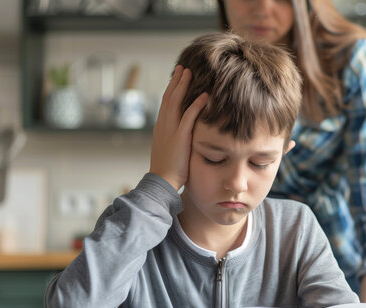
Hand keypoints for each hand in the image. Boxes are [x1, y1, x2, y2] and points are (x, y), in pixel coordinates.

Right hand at [150, 65, 208, 189]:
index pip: (166, 103)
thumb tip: (184, 136)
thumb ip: (176, 139)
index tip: (178, 78)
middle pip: (169, 97)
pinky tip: (204, 96)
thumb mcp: (171, 150)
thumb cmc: (168, 170)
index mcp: (161, 128)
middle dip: (176, 81)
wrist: (162, 181)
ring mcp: (170, 130)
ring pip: (176, 102)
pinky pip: (188, 117)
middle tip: (183, 68)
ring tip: (190, 73)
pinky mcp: (180, 138)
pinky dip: (196, 105)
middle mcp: (163, 125)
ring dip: (183, 86)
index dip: (172, 89)